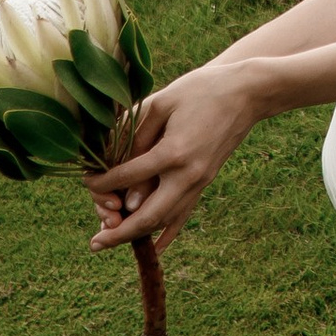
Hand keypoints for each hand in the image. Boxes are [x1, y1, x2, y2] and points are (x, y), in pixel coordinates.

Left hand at [87, 63, 259, 254]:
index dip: (103, 182)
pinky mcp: (206, 182)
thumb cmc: (203, 89)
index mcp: (173, 153)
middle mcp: (187, 175)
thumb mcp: (164, 101)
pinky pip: (184, 215)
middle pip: (147, 216)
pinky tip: (155, 247)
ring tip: (113, 239)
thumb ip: (138, 132)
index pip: (128, 177)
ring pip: (164, 220)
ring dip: (137, 233)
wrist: (248, 93)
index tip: (87, 181)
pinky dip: (168, 234)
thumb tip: (115, 157)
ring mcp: (199, 182)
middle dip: (118, 233)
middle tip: (94, 244)